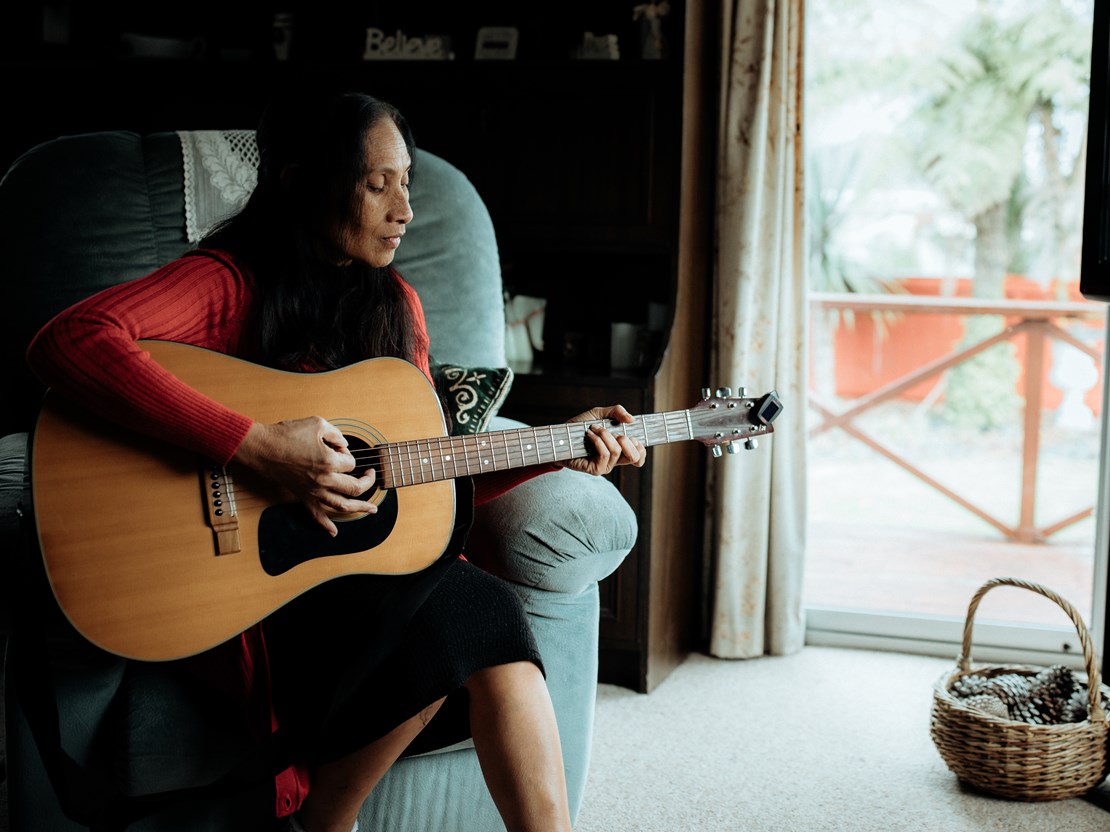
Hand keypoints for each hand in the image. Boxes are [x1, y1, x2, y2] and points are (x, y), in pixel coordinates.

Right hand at [233, 416, 376, 535]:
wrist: (263, 448)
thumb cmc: (288, 434)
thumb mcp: (317, 424)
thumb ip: (336, 434)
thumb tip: (345, 446)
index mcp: (329, 462)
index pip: (351, 462)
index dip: (348, 454)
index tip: (339, 448)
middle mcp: (324, 480)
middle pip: (355, 487)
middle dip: (367, 481)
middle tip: (370, 475)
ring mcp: (313, 491)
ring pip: (342, 505)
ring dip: (360, 508)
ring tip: (372, 509)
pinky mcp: (303, 496)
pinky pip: (315, 515)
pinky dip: (326, 525)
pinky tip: (334, 532)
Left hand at [557, 404, 646, 476]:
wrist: (560, 436)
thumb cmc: (579, 427)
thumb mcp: (599, 414)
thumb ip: (616, 412)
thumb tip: (632, 419)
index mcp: (620, 449)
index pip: (639, 456)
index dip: (640, 446)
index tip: (631, 435)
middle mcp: (614, 460)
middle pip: (635, 458)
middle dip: (627, 441)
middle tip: (615, 433)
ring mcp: (605, 466)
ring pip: (617, 451)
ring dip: (605, 435)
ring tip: (594, 429)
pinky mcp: (595, 469)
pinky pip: (604, 454)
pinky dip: (598, 440)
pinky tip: (589, 435)